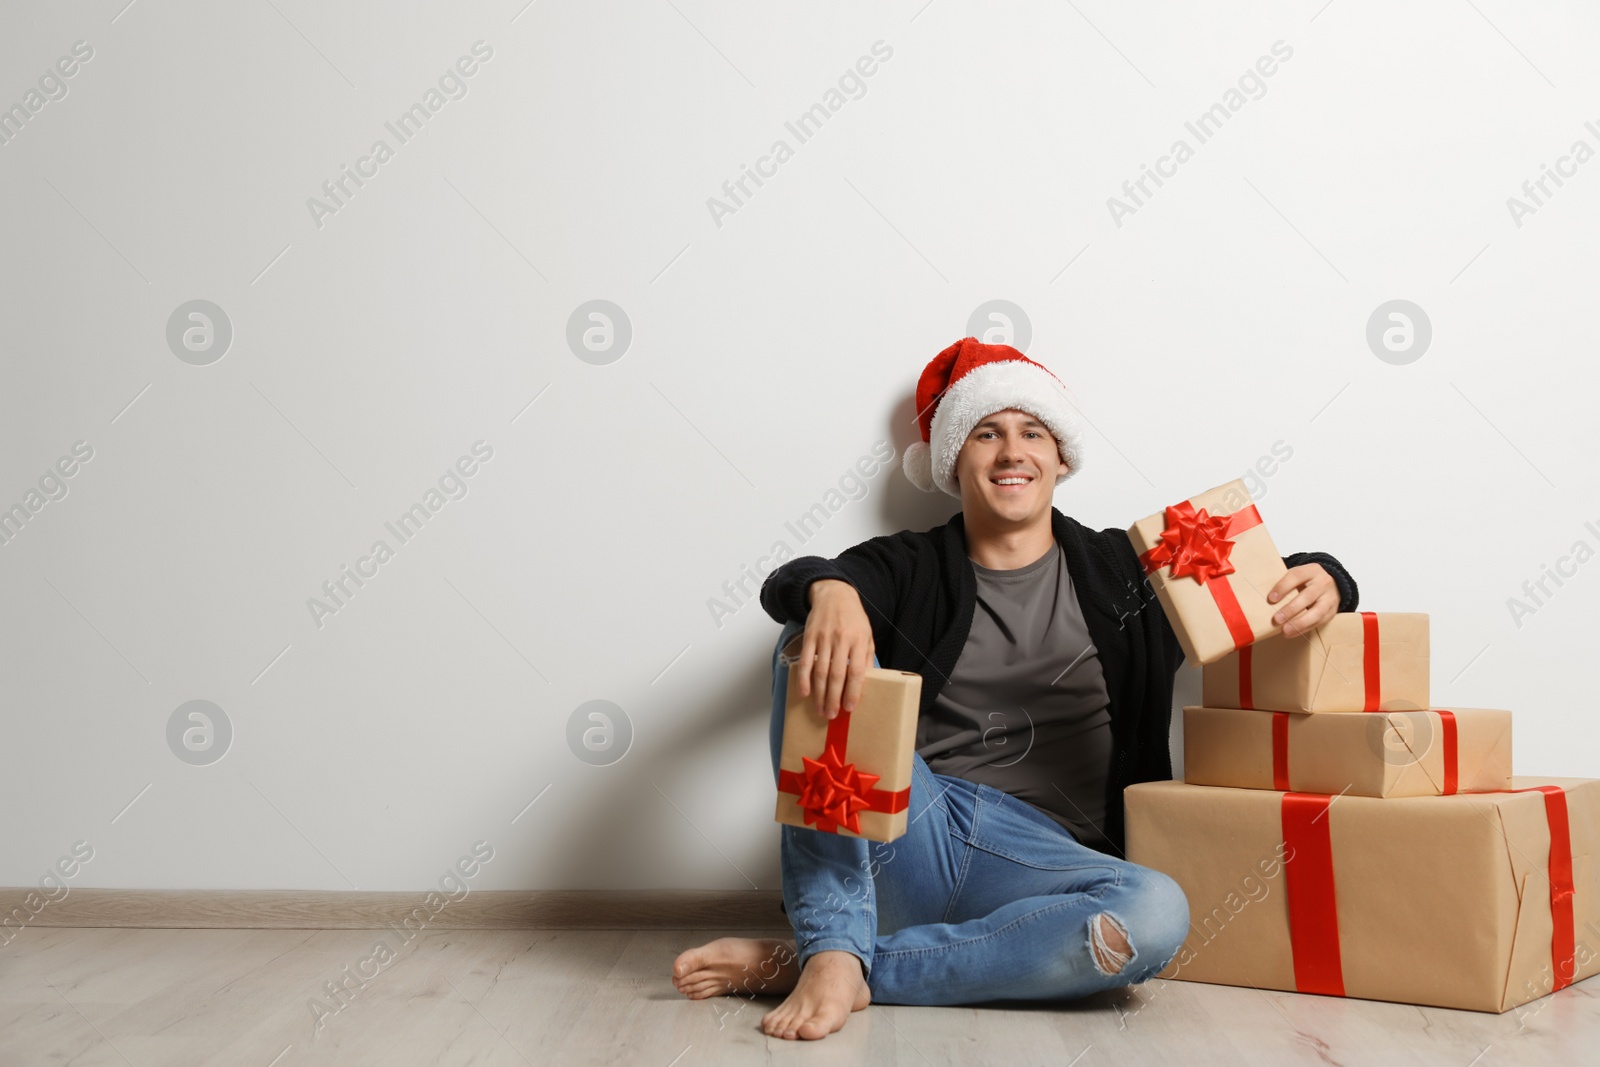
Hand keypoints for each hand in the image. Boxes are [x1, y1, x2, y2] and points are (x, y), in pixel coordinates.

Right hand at [796, 579, 874, 718]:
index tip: (849, 708)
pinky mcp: (810, 637)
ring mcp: (824, 638)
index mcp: (859, 641)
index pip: (856, 671)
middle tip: (831, 715)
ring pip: (820, 671)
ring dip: (819, 693)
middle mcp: (841, 640)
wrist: (834, 594)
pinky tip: (804, 692)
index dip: (853, 692)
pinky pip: (806, 660)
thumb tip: (864, 683)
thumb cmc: (853, 618)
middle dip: (833, 698)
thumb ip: (866, 658)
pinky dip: (804, 678)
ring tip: (820, 709)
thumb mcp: (867, 635)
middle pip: (836, 675)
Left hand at [1268, 563, 1337, 637]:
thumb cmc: (1307, 580)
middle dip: (1291, 609)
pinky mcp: (1332, 612)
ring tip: (1285, 631)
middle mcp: (1323, 583)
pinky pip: (1319, 622)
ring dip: (1299, 623)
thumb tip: (1261, 592)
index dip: (1283, 587)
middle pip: (1308, 596)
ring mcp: (1329, 598)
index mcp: (1311, 570)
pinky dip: (1304, 629)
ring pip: (1317, 612)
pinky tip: (1291, 633)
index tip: (1270, 599)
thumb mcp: (1299, 574)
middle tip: (1276, 619)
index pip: (1296, 576)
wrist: (1332, 583)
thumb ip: (1285, 582)